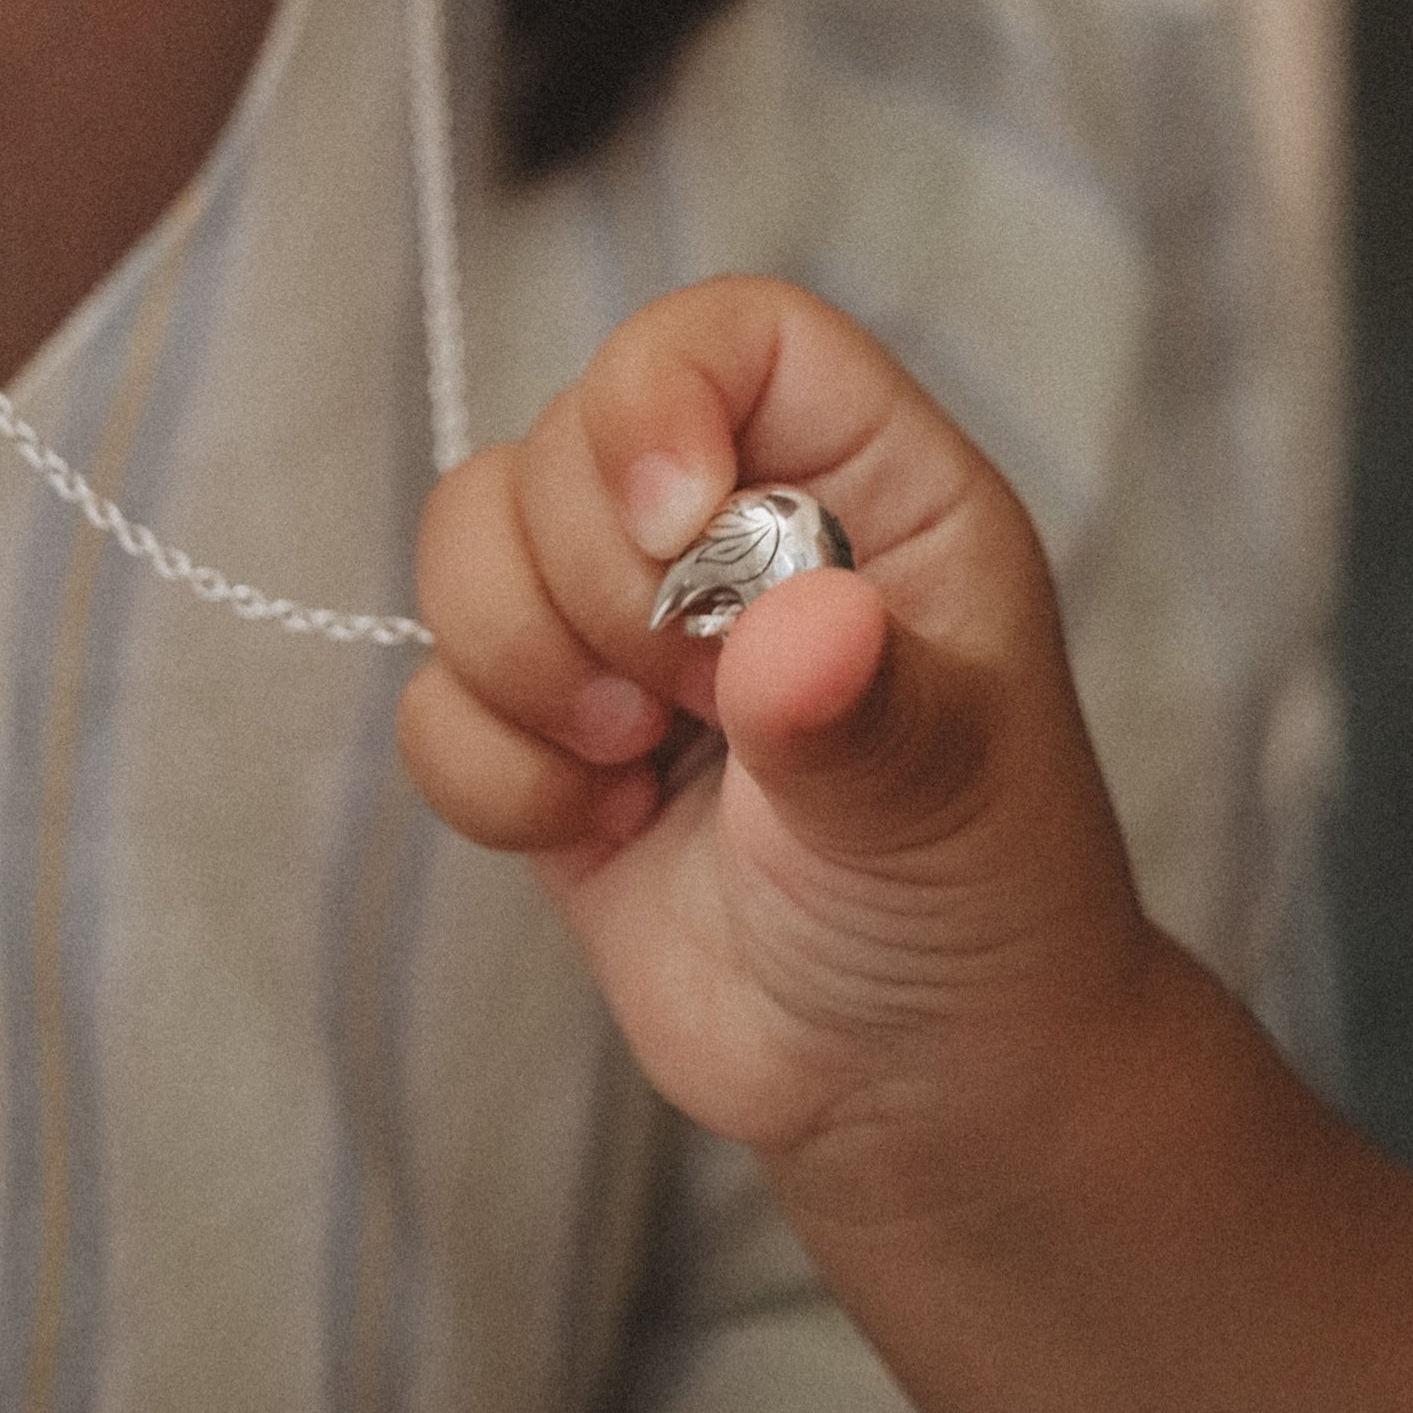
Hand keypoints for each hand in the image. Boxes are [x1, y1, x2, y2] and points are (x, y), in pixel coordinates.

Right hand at [397, 275, 1152, 1208]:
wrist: (912, 1075)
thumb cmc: (980, 898)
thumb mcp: (953, 796)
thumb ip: (869, 712)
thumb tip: (796, 635)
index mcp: (868, 481)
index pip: (732, 337)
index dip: (662, 398)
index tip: (670, 529)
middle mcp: (736, 523)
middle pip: (565, 435)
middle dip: (592, 587)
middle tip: (689, 704)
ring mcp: (626, 624)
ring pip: (468, 535)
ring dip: (521, 666)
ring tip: (638, 764)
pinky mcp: (545, 731)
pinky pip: (432, 695)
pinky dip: (491, 774)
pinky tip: (604, 831)